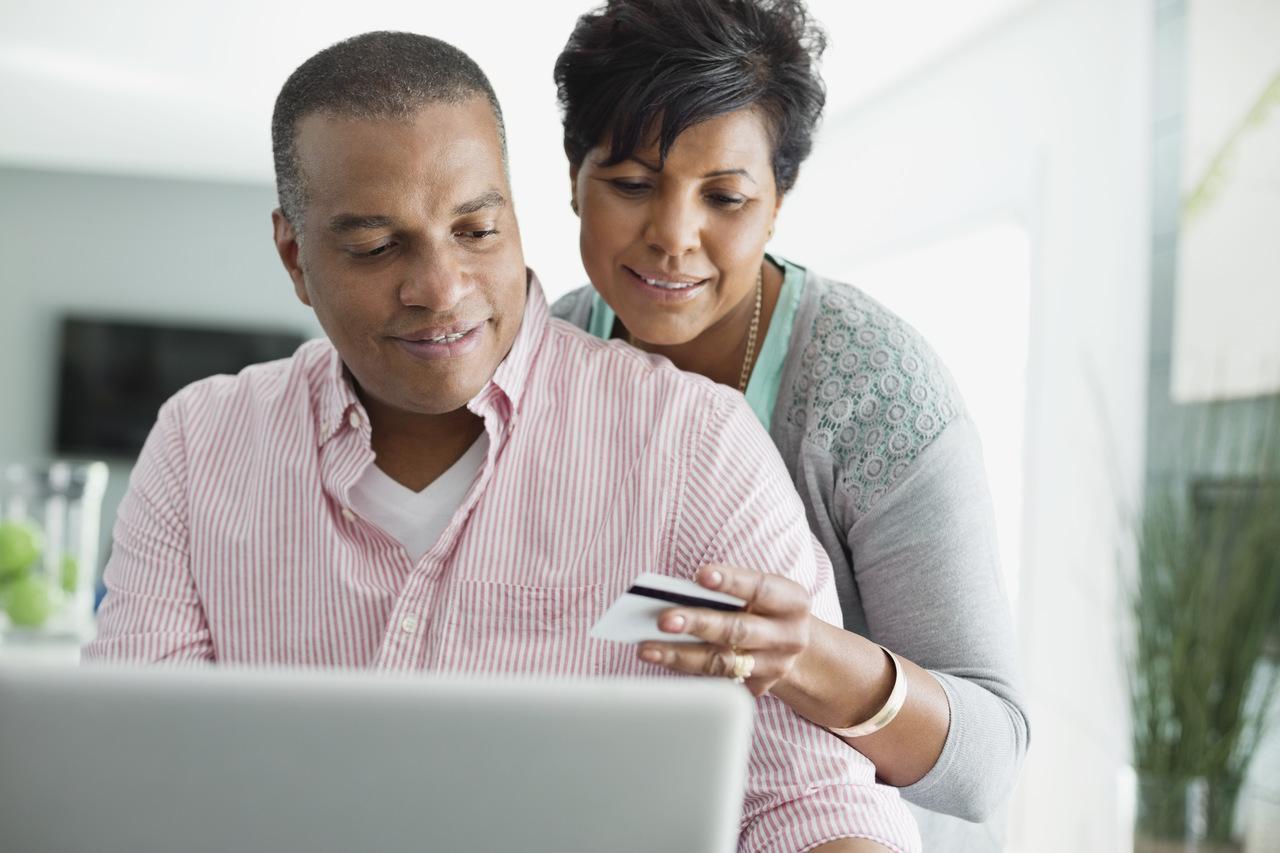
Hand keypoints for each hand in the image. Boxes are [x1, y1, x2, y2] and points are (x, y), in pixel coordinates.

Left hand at [637, 563, 810, 696]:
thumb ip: (727, 592)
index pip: (760, 588)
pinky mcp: (757, 687)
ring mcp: (775, 666)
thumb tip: (676, 596)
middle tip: (662, 620)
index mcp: (793, 601)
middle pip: (738, 630)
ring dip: (680, 654)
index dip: (731, 582)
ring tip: (646, 648)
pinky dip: (685, 668)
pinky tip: (661, 659)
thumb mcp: (758, 593)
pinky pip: (715, 679)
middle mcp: (789, 636)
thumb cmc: (764, 608)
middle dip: (698, 624)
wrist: (792, 646)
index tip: (700, 576)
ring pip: (722, 662)